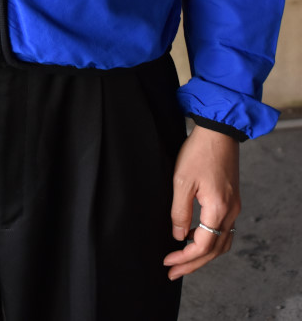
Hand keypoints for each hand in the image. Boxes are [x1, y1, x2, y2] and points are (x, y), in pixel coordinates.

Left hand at [163, 123, 240, 279]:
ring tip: (182, 258)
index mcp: (218, 209)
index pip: (203, 247)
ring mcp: (234, 206)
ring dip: (203, 254)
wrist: (218, 130)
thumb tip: (178, 236)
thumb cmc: (199, 151)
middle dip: (193, 264)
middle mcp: (231, 212)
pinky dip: (210, 239)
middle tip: (173, 272)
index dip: (184, 258)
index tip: (167, 262)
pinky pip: (223, 229)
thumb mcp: (181, 181)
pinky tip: (194, 235)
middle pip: (215, 250)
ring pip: (222, 242)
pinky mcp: (232, 199)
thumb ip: (179, 212)